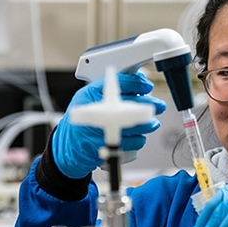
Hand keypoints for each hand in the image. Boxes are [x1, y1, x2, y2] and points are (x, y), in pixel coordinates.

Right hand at [52, 72, 166, 178]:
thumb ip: (110, 89)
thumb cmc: (83, 120)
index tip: (147, 86)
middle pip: (129, 104)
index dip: (137, 83)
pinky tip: (140, 136)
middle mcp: (94, 110)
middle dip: (148, 105)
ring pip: (132, 125)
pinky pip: (129, 143)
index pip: (118, 82)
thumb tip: (138, 80)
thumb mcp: (90, 98)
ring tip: (152, 123)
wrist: (69, 146)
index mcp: (90, 94)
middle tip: (158, 106)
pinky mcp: (104, 146)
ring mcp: (99, 129)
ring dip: (147, 124)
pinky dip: (138, 140)